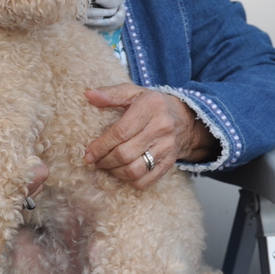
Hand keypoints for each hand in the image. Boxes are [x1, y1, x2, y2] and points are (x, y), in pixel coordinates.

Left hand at [83, 84, 219, 188]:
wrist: (185, 119)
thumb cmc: (153, 105)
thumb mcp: (134, 93)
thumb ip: (111, 94)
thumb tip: (88, 95)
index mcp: (151, 107)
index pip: (121, 132)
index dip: (101, 146)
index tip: (89, 153)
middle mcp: (161, 127)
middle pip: (125, 153)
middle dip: (105, 160)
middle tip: (95, 161)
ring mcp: (167, 147)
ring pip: (135, 170)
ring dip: (115, 172)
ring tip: (107, 166)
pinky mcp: (169, 162)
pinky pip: (146, 180)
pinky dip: (130, 180)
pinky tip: (122, 172)